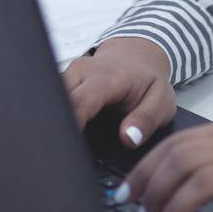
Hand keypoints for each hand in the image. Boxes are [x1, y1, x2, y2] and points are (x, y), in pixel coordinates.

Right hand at [62, 38, 176, 149]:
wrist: (137, 55)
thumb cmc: (148, 80)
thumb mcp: (161, 101)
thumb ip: (146, 120)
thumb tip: (128, 139)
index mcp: (108, 77)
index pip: (80, 102)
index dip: (72, 126)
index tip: (70, 150)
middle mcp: (83, 71)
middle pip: (57, 102)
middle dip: (58, 129)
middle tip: (65, 156)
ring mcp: (70, 73)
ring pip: (52, 101)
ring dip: (56, 123)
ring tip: (65, 147)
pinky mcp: (63, 79)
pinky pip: (53, 99)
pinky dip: (57, 117)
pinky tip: (66, 133)